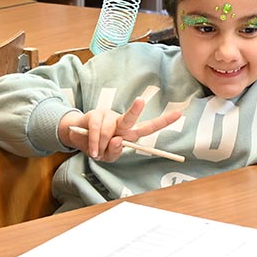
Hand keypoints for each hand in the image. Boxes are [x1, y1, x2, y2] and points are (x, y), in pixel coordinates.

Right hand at [59, 98, 181, 161]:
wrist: (76, 137)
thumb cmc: (98, 146)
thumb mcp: (108, 156)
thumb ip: (115, 152)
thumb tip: (118, 140)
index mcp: (129, 132)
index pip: (149, 127)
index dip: (164, 121)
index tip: (179, 114)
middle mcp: (121, 122)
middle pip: (131, 118)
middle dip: (135, 110)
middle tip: (139, 100)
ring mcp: (108, 116)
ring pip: (109, 131)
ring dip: (102, 146)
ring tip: (97, 153)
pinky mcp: (94, 115)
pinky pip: (96, 131)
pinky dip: (94, 144)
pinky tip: (93, 151)